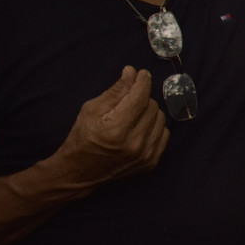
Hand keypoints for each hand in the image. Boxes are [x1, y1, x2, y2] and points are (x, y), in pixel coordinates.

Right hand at [53, 66, 169, 187]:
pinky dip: (154, 127)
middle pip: (152, 106)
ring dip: (148, 112)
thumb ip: (116, 91)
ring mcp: (145, 155)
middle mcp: (134, 143)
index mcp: (117, 129)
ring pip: (160, 118)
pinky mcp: (151, 162)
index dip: (142, 81)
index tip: (142, 74)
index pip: (140, 97)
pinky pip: (164, 134)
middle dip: (141, 98)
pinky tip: (139, 128)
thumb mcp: (92, 109)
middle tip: (128, 101)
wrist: (79, 172)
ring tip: (132, 116)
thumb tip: (132, 72)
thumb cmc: (82, 138)